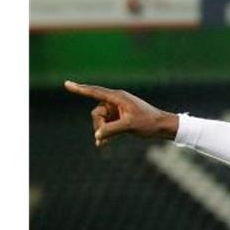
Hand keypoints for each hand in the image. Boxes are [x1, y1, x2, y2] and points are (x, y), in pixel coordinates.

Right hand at [64, 81, 179, 146]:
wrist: (163, 127)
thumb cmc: (149, 123)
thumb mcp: (129, 126)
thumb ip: (111, 130)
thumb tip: (97, 135)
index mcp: (118, 97)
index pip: (95, 92)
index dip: (80, 89)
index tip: (66, 84)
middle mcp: (116, 101)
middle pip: (97, 112)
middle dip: (99, 125)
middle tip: (105, 137)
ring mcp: (118, 110)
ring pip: (101, 120)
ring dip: (102, 131)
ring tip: (105, 143)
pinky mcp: (120, 118)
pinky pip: (107, 124)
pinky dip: (105, 133)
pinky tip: (102, 144)